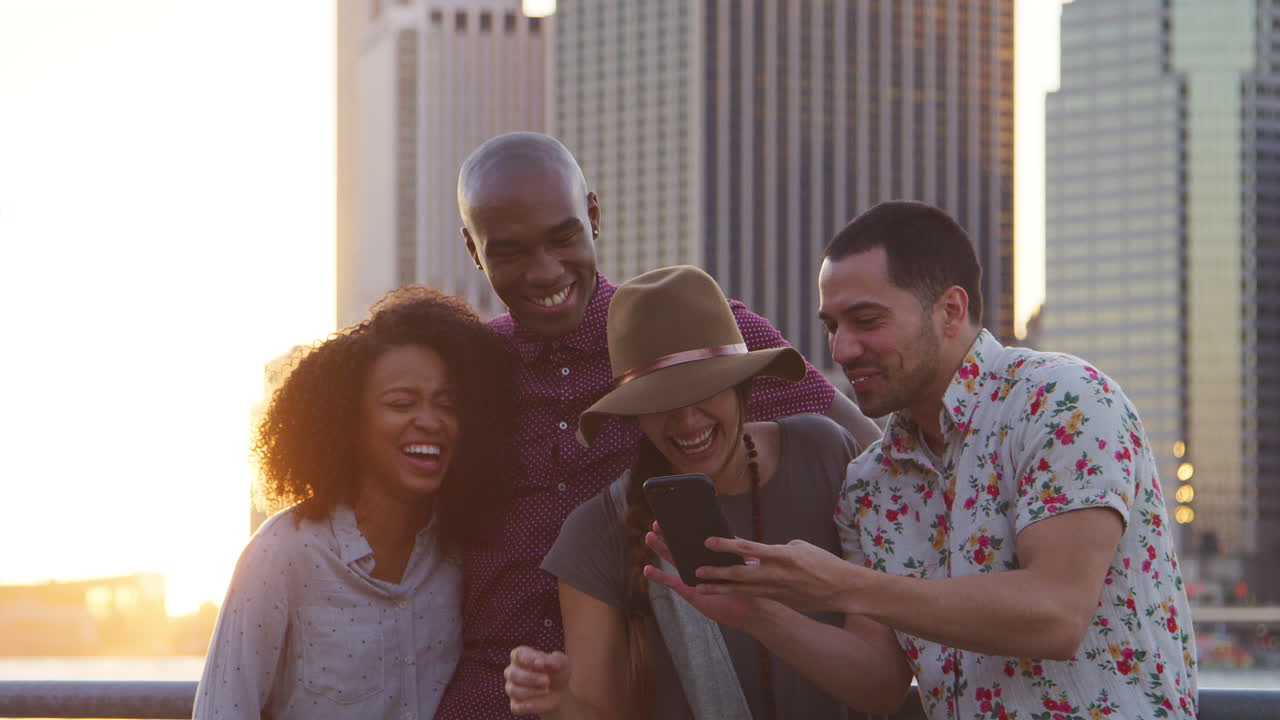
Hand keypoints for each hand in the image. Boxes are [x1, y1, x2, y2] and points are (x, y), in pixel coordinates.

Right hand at [504, 646, 570, 716]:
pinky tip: (533, 704)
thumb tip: (546, 662)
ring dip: (531, 691)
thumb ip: (555, 660)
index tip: (541, 664)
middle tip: (547, 680)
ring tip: (547, 690)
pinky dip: (524, 706)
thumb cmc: (557, 672)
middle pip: (513, 673)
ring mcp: (512, 688)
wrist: (559, 692)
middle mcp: (512, 671)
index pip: (518, 655)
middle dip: (530, 677)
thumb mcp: (561, 663)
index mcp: (521, 656)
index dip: (528, 659)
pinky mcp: (515, 704)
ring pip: (514, 690)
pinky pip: (515, 707)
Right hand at [643, 524, 775, 629]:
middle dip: (668, 535)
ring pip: (674, 560)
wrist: (753, 609)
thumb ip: (736, 550)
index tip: (675, 516)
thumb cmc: (751, 586)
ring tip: (649, 537)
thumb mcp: (744, 563)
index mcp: (712, 556)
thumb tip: (732, 537)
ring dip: (661, 549)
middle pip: (681, 546)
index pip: (696, 539)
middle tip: (657, 523)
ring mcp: (694, 577)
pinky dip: (659, 576)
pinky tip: (647, 569)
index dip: (685, 528)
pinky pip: (672, 582)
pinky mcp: (690, 591)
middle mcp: (701, 564)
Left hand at [692, 536, 865, 612]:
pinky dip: (737, 593)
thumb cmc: (822, 563)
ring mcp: (776, 590)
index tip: (710, 541)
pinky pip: (753, 595)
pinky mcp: (779, 601)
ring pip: (742, 589)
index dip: (727, 545)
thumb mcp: (799, 547)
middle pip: (739, 573)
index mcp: (781, 555)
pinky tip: (724, 592)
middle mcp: (776, 574)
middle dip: (716, 572)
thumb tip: (759, 552)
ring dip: (720, 588)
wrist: (842, 589)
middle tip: (697, 570)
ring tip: (700, 587)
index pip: (749, 549)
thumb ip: (776, 549)